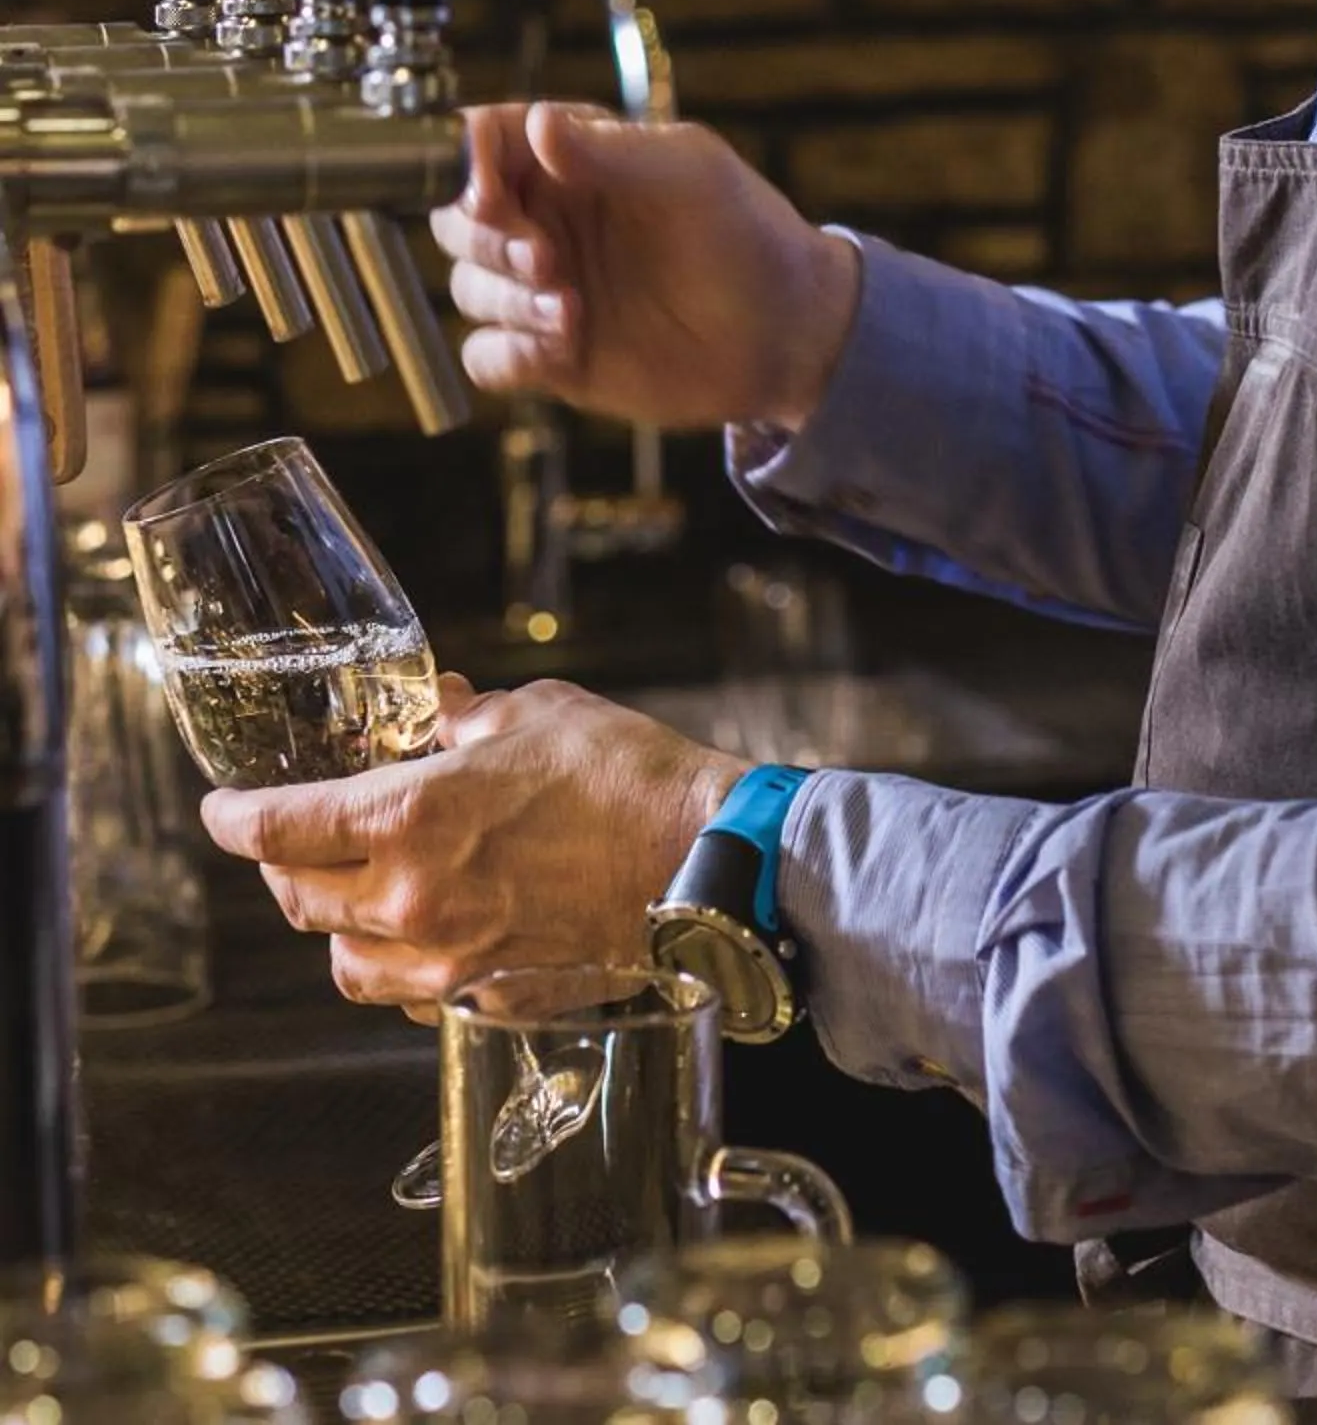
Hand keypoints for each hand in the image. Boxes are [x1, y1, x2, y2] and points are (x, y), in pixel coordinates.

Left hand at [199, 673, 743, 1011]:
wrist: (702, 860)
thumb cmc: (623, 779)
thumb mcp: (533, 714)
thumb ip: (464, 719)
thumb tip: (435, 711)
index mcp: (408, 822)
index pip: (280, 829)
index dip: (234, 819)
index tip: (221, 808)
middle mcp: (412, 903)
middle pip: (299, 901)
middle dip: (281, 866)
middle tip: (290, 838)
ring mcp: (451, 961)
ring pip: (345, 963)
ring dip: (334, 925)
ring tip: (353, 891)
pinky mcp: (492, 997)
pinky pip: (411, 992)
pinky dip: (395, 965)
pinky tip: (422, 931)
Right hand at [432, 102, 860, 431]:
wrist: (786, 333)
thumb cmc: (746, 233)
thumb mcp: (688, 176)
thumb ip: (609, 152)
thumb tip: (538, 122)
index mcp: (571, 159)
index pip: (485, 142)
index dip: (466, 163)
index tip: (485, 192)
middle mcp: (546, 219)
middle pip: (456, 219)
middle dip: (486, 239)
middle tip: (545, 259)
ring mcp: (544, 287)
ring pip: (467, 287)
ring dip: (507, 300)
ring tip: (573, 313)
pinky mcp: (550, 353)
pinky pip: (486, 356)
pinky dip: (507, 354)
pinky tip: (559, 351)